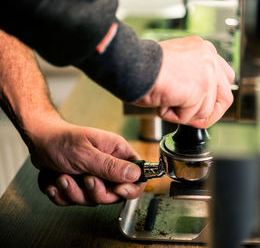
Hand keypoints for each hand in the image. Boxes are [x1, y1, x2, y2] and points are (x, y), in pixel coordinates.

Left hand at [28, 117, 144, 204]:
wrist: (39, 140)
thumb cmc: (62, 140)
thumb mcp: (86, 154)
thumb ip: (110, 166)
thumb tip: (135, 174)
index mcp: (118, 152)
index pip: (139, 175)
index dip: (131, 187)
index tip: (117, 189)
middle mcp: (110, 165)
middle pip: (116, 193)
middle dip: (97, 192)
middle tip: (86, 180)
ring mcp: (96, 176)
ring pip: (95, 199)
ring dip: (75, 193)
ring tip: (62, 177)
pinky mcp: (81, 185)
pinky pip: (77, 201)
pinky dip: (63, 195)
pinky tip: (55, 183)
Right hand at [135, 36, 234, 127]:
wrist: (132, 65)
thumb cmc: (144, 66)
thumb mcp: (175, 64)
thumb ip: (191, 75)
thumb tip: (197, 98)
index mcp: (203, 49)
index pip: (225, 78)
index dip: (214, 97)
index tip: (201, 104)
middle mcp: (209, 58)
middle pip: (225, 97)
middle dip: (209, 113)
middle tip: (190, 116)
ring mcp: (207, 73)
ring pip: (205, 110)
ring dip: (185, 114)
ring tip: (167, 101)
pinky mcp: (200, 88)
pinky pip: (192, 116)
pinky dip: (175, 115)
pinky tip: (164, 102)